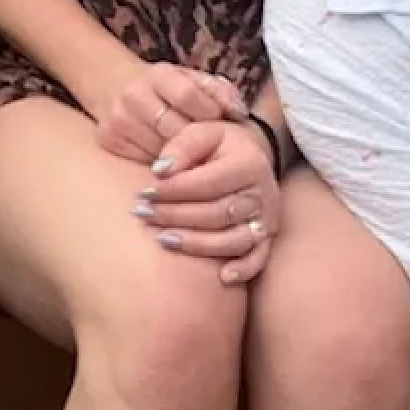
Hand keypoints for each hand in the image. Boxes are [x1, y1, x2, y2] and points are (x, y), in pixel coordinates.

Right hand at [95, 62, 245, 166]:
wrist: (115, 88)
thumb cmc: (167, 88)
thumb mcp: (193, 80)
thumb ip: (220, 92)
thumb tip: (238, 112)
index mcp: (158, 74)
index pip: (187, 95)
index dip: (209, 114)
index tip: (220, 127)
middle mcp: (134, 94)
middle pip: (175, 129)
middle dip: (197, 143)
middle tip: (211, 151)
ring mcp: (119, 120)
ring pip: (161, 151)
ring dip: (182, 159)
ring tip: (193, 158)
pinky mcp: (109, 141)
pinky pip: (144, 163)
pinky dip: (163, 167)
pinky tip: (172, 163)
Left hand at [133, 119, 280, 282]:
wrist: (249, 156)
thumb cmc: (218, 145)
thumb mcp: (202, 133)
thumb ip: (182, 146)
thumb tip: (160, 171)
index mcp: (249, 162)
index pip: (206, 183)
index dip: (172, 191)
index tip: (144, 193)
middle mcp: (262, 193)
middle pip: (217, 214)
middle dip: (175, 216)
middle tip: (142, 214)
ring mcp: (266, 218)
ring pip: (234, 240)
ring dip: (196, 244)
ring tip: (161, 239)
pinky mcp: (267, 236)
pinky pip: (259, 258)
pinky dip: (244, 270)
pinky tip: (222, 277)